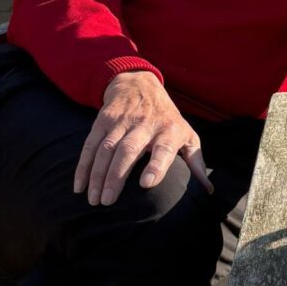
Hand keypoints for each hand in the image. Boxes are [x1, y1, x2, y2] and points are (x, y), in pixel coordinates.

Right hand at [73, 71, 212, 205]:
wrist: (140, 83)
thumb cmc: (167, 118)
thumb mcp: (187, 134)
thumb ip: (195, 161)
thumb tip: (208, 190)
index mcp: (170, 129)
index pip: (164, 148)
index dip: (157, 164)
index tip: (147, 184)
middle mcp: (146, 123)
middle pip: (129, 150)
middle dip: (117, 176)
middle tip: (107, 202)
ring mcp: (123, 120)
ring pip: (107, 148)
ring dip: (98, 175)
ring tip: (93, 200)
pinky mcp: (104, 119)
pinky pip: (91, 144)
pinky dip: (83, 165)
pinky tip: (79, 186)